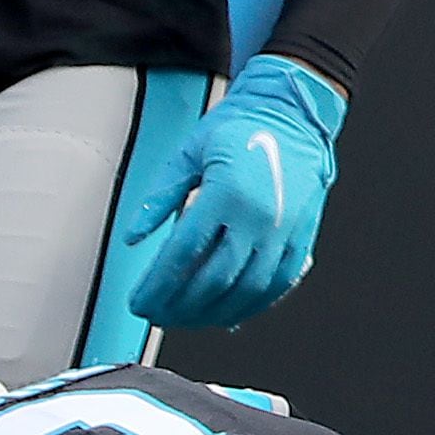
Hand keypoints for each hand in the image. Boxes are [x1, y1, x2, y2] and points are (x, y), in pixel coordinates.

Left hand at [123, 57, 345, 329]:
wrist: (295, 116)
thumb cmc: (242, 128)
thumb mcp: (189, 152)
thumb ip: (160, 196)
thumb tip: (133, 236)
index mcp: (226, 192)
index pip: (183, 253)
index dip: (158, 285)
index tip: (140, 301)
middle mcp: (259, 217)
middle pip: (214, 280)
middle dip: (180, 306)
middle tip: (157, 315)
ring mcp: (283, 231)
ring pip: (247, 290)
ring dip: (212, 313)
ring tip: (186, 319)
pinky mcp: (301, 239)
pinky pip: (277, 285)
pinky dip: (251, 306)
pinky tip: (228, 314)